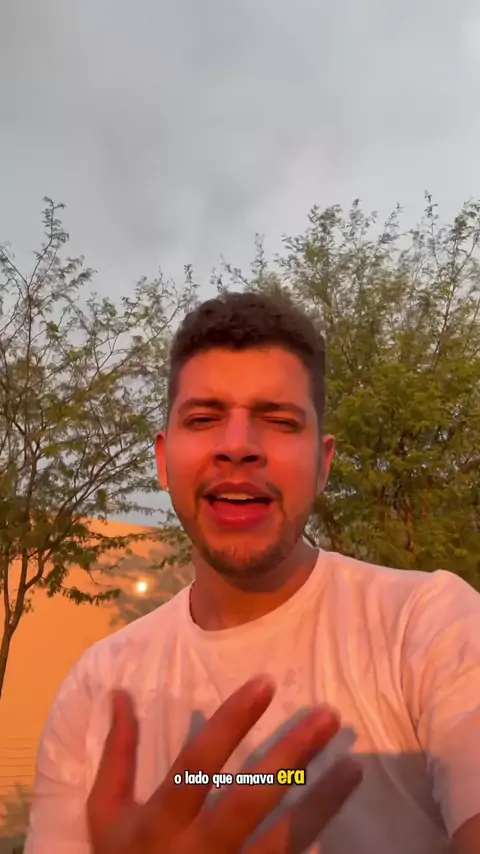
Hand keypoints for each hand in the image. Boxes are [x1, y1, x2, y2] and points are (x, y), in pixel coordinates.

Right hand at [87, 676, 361, 852]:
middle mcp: (197, 850)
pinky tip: (341, 802)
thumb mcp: (106, 814)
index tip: (265, 683)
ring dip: (321, 801)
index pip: (197, 765)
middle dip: (290, 756)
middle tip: (328, 715)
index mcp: (160, 823)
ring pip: (281, 840)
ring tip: (352, 764)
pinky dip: (317, 833)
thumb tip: (120, 695)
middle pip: (249, 801)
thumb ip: (118, 756)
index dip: (230, 722)